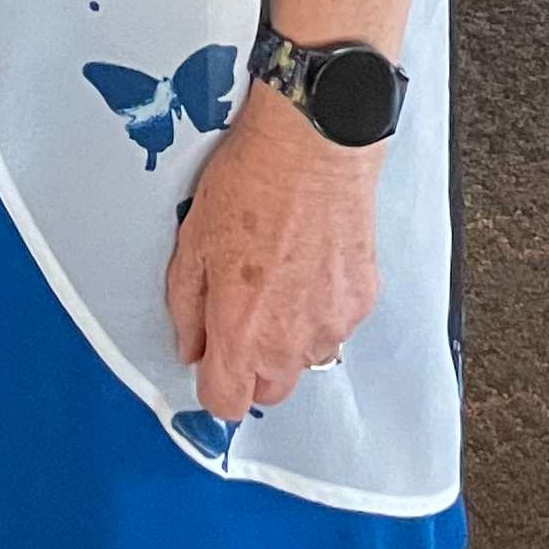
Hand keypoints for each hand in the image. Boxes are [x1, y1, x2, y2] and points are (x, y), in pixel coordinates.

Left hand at [165, 85, 383, 419]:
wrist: (315, 145)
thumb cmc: (251, 183)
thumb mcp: (192, 241)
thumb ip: (186, 308)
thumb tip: (191, 346)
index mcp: (241, 333)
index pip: (225, 404)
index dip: (213, 383)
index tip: (212, 356)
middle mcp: (290, 343)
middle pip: (270, 391)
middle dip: (253, 365)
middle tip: (245, 311)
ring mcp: (332, 325)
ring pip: (306, 358)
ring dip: (291, 336)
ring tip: (282, 277)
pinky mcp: (362, 302)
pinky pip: (336, 324)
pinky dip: (322, 305)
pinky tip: (311, 260)